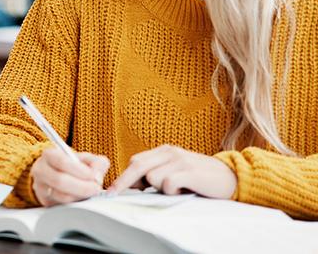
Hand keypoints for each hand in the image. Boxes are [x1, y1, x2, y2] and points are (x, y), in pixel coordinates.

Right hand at [31, 147, 108, 205]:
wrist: (57, 174)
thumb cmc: (72, 165)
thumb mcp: (86, 158)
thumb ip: (97, 163)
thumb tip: (97, 177)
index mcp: (49, 155)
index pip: (62, 162)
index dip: (80, 170)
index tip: (94, 176)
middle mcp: (41, 171)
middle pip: (60, 181)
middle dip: (83, 187)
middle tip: (96, 188)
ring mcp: (41, 188)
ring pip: (62, 196)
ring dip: (81, 196)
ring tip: (91, 193)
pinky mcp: (46, 203)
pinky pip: (63, 206)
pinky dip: (77, 205)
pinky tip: (84, 199)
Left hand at [108, 145, 236, 198]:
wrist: (233, 177)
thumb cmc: (200, 178)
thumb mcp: (176, 171)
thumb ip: (157, 173)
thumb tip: (133, 186)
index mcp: (164, 151)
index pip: (136, 161)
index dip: (123, 177)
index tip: (112, 190)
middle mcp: (169, 152)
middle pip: (137, 166)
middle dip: (124, 182)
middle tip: (114, 194)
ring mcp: (179, 160)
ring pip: (152, 177)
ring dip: (159, 188)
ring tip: (177, 190)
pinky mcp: (189, 171)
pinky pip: (168, 183)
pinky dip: (171, 191)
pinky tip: (183, 191)